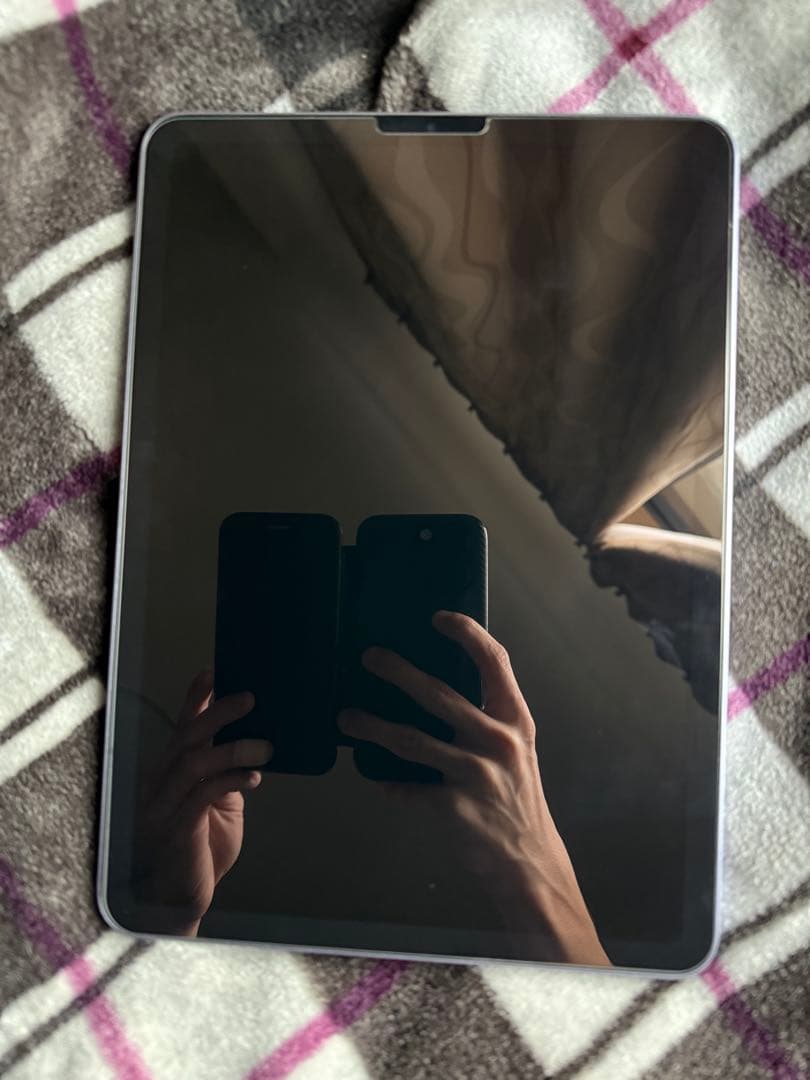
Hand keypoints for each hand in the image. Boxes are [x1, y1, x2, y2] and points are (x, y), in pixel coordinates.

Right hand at [132, 670, 271, 936]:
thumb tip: (253, 740)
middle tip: (251, 697)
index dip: (196, 699)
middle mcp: (162, 783)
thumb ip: (225, 771)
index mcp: (170, 772)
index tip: (214, 671)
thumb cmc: (200, 849)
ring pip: (195, 762)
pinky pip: (202, 796)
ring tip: (265, 745)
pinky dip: (230, 780)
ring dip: (233, 748)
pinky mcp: (178, 829)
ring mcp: (165, 806)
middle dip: (219, 712)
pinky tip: (254, 776)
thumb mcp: (216, 802)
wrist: (178, 900)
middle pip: (188, 736)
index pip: (182, 727)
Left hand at [337, 612, 609, 966]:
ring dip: (373, 727)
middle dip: (398, 672)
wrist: (531, 864)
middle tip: (370, 657)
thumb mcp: (514, 752)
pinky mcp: (455, 809)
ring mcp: (477, 775)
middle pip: (439, 695)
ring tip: (346, 718)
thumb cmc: (518, 801)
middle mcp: (498, 742)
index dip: (467, 634)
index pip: (495, 662)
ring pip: (412, 741)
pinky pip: (409, 791)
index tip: (438, 617)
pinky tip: (376, 782)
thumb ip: (486, 722)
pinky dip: (390, 786)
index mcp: (515, 721)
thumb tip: (434, 690)